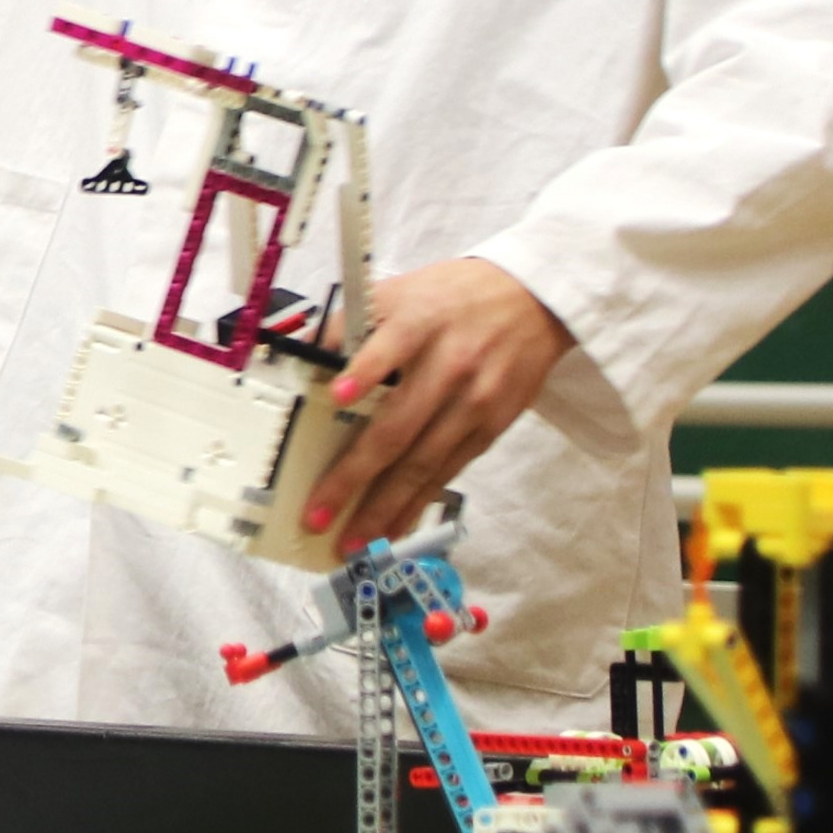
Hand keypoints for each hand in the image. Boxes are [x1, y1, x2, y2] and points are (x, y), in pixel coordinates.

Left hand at [300, 259, 577, 554]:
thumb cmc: (452, 298)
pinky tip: (394, 526)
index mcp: (419, 323)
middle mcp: (448, 364)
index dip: (364, 370)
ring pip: (424, 463)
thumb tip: (299, 357)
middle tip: (319, 514)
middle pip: (399, 426)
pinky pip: (449, 471)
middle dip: (355, 476)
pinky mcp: (491, 426)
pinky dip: (418, 502)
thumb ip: (351, 324)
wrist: (533, 300)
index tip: (337, 394)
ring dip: (386, 507)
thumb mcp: (400, 291)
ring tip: (354, 540)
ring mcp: (474, 401)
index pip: (389, 346)